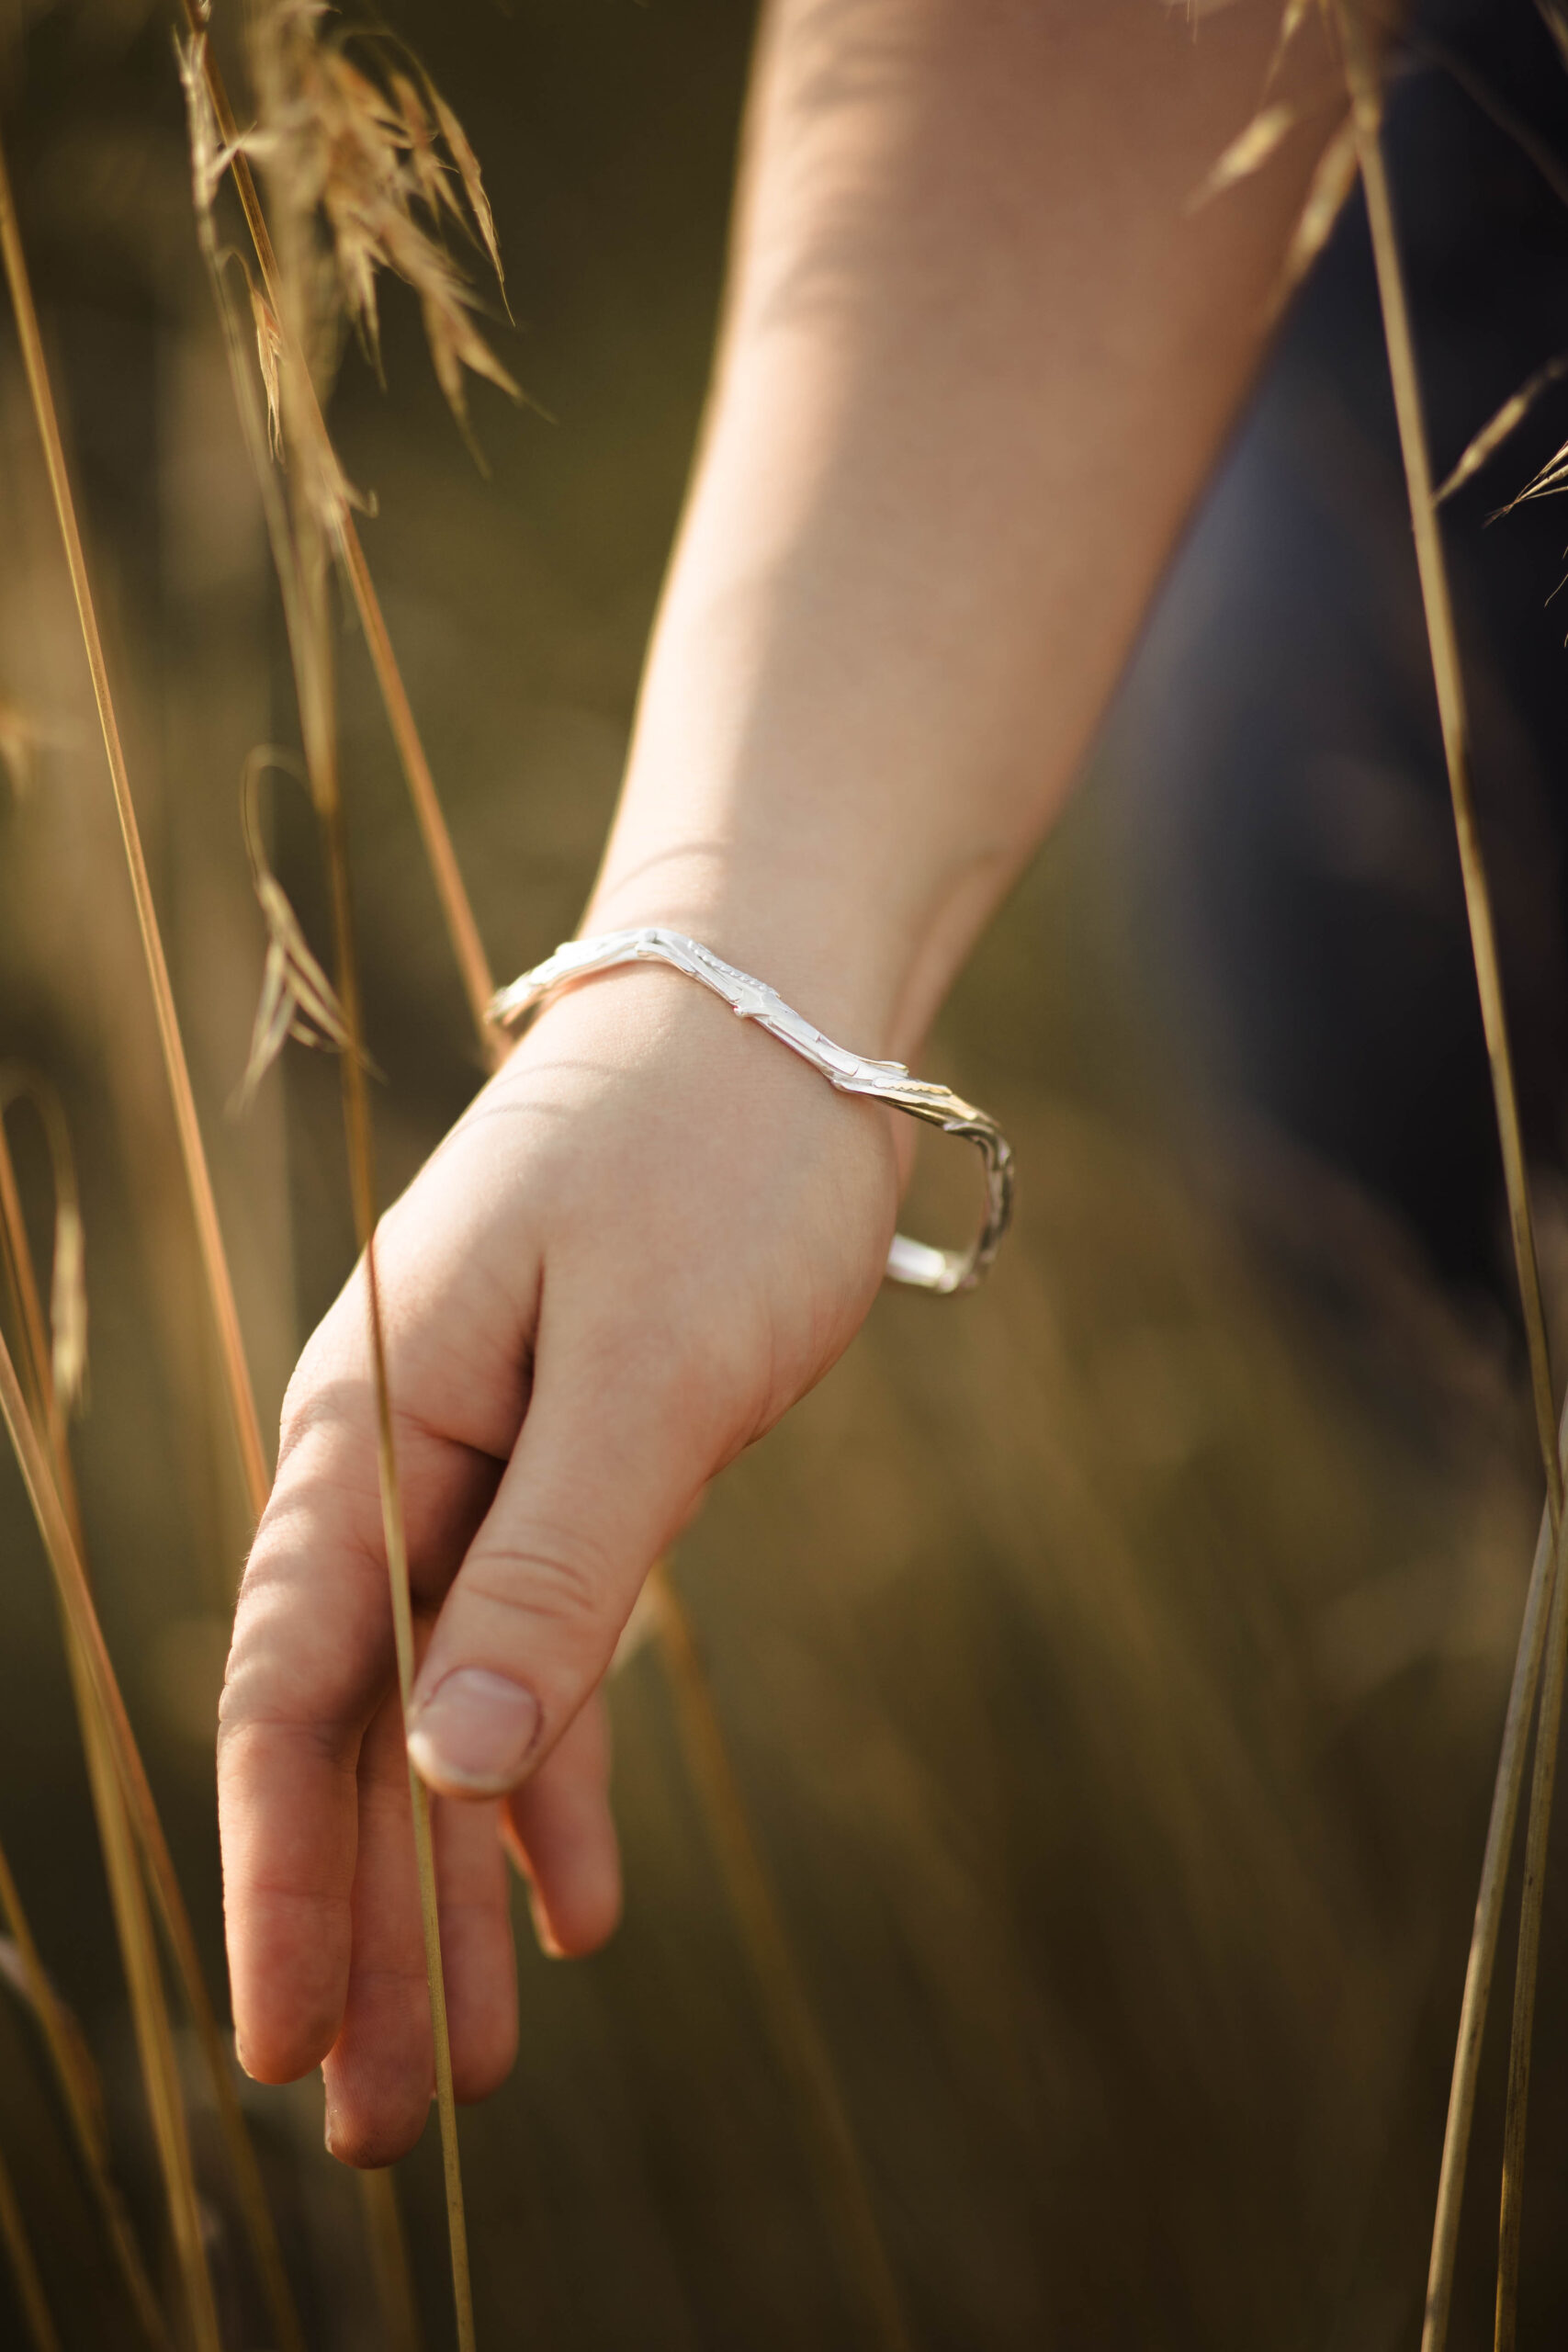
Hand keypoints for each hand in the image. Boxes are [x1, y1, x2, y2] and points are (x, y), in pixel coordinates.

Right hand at [217, 961, 898, 2163]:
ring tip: (476, 2062)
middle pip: (364, 1727)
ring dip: (459, 1882)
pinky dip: (555, 1771)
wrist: (778, 1025)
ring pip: (452, 1709)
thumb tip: (450, 1766)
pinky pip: (542, 1648)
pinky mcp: (571, 1466)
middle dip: (367, 1922)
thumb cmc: (711, 1168)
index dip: (285, 1870)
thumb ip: (549, 1566)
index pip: (298, 1683)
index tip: (286, 2036)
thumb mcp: (646, 1373)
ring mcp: (484, 1464)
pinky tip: (571, 1897)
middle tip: (371, 2126)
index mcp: (372, 1421)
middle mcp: (401, 1456)